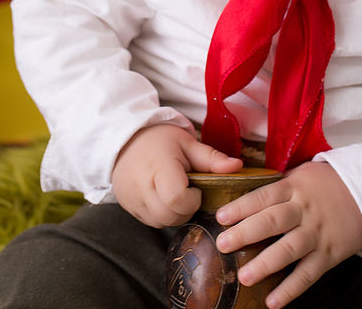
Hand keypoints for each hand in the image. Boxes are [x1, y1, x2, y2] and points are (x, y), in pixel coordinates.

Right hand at [111, 124, 242, 226]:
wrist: (124, 139)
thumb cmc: (159, 139)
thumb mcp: (186, 143)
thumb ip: (212, 158)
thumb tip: (238, 167)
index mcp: (159, 167)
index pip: (177, 199)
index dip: (192, 199)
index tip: (195, 188)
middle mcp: (141, 186)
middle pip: (170, 217)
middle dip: (186, 210)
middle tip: (188, 192)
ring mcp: (132, 199)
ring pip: (161, 223)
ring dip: (174, 214)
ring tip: (175, 193)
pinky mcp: (128, 207)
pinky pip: (150, 221)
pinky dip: (162, 215)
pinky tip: (163, 197)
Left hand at [214, 161, 361, 308]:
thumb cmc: (328, 183)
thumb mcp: (302, 173)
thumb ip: (277, 185)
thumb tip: (240, 187)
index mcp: (294, 188)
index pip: (263, 196)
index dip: (241, 206)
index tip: (221, 217)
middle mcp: (304, 211)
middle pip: (272, 222)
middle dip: (245, 233)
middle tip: (223, 244)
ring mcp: (317, 234)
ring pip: (289, 250)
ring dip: (265, 265)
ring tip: (244, 277)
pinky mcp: (329, 254)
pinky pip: (308, 274)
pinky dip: (291, 289)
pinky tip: (272, 301)